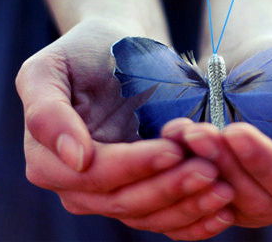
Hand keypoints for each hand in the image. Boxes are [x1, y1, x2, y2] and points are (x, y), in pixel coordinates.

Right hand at [15, 19, 234, 239]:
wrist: (115, 52)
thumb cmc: (84, 52)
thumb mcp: (50, 68)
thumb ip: (47, 112)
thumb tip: (74, 159)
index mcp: (49, 161)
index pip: (95, 174)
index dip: (135, 166)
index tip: (174, 150)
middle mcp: (77, 186)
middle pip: (124, 201)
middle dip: (169, 188)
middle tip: (210, 171)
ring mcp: (110, 193)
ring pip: (149, 215)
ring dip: (188, 206)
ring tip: (224, 189)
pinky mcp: (140, 192)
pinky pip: (164, 218)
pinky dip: (193, 220)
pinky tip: (222, 212)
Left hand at [163, 36, 271, 229]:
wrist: (262, 64)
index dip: (265, 163)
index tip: (234, 131)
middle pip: (260, 201)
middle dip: (226, 165)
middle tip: (197, 131)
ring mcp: (262, 205)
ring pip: (230, 204)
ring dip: (203, 170)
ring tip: (185, 134)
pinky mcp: (230, 199)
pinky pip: (207, 200)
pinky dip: (190, 175)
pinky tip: (176, 144)